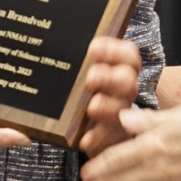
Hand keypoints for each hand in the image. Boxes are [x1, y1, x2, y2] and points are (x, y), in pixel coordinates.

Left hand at [79, 37, 142, 157]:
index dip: (114, 50)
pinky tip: (85, 139)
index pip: (128, 55)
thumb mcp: (80, 72)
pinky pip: (110, 138)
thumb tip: (52, 41)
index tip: (93, 49)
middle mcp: (124, 91)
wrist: (87, 127)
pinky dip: (97, 138)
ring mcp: (120, 115)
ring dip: (107, 107)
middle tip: (91, 78)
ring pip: (121, 110)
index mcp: (120, 69)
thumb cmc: (81, 92)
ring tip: (92, 107)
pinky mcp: (111, 138)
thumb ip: (76, 61)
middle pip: (127, 81)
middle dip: (110, 78)